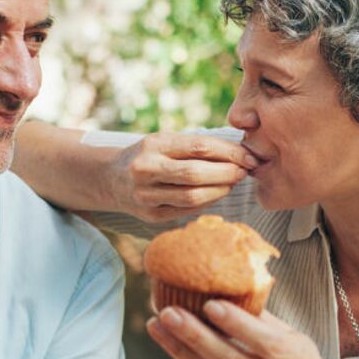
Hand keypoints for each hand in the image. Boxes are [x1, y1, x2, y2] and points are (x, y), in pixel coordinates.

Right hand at [111, 133, 256, 221]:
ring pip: (193, 197)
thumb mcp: (164, 141)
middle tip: (244, 171)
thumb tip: (238, 153)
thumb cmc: (148, 155)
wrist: (110, 179)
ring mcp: (146, 196)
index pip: (199, 147)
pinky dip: (207, 202)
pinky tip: (217, 194)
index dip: (229, 152)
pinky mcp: (151, 216)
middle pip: (196, 174)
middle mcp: (146, 170)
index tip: (247, 156)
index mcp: (152, 145)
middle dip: (227, 173)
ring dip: (220, 190)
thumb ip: (194, 146)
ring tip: (233, 183)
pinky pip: (187, 210)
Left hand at [147, 301, 349, 358]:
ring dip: (182, 351)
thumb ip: (266, 324)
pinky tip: (173, 345)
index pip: (267, 343)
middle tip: (167, 313)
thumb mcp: (299, 346)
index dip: (238, 325)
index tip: (210, 305)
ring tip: (157, 326)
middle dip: (196, 336)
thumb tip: (231, 288)